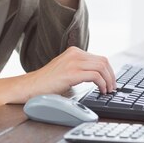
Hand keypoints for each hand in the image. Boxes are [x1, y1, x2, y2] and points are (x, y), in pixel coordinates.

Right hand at [0, 47, 115, 106]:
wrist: (31, 86)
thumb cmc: (47, 81)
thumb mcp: (66, 68)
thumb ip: (79, 67)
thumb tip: (96, 76)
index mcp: (74, 51)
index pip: (99, 58)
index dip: (109, 71)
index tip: (111, 81)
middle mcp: (75, 53)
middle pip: (103, 61)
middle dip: (111, 75)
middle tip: (112, 87)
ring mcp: (73, 62)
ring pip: (101, 67)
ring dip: (108, 80)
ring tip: (108, 90)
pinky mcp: (72, 73)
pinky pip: (95, 76)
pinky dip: (102, 83)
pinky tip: (101, 90)